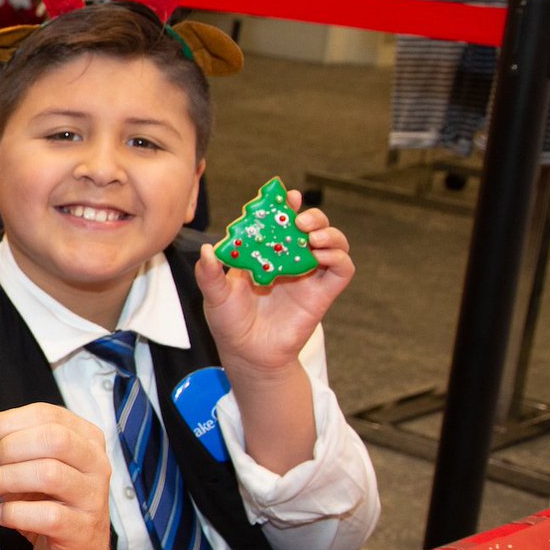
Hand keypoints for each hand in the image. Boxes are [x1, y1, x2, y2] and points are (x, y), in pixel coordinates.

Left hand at [0, 403, 109, 549]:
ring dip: (6, 480)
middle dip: (9, 448)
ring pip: (49, 474)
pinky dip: (13, 513)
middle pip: (53, 439)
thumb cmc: (48, 502)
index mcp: (85, 438)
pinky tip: (1, 515)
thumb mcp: (30, 466)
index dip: (7, 421)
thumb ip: (10, 446)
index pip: (47, 414)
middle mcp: (96, 463)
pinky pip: (45, 515)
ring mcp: (93, 497)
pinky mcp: (83, 530)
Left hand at [196, 190, 352, 376]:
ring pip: (333, 242)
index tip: (287, 196)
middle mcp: (291, 260)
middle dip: (312, 216)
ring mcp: (309, 275)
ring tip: (312, 237)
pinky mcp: (323, 293)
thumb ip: (210, 274)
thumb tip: (207, 251)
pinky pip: (342, 269)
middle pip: (312, 227)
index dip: (287, 206)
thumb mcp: (215, 296)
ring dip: (329, 233)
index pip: (282, 222)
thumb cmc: (231, 323)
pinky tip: (323, 254)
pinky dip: (339, 257)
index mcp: (266, 253)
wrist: (248, 353)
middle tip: (299, 220)